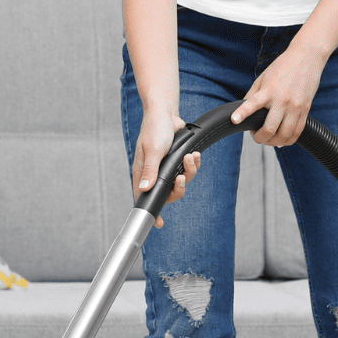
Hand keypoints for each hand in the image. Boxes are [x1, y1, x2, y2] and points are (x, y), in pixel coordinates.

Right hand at [133, 109, 199, 227]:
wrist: (165, 113)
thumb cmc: (154, 129)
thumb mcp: (153, 149)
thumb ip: (150, 170)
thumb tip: (144, 189)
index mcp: (143, 173)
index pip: (145, 197)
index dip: (153, 211)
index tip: (159, 224)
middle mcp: (154, 174)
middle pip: (169, 193)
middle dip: (179, 188)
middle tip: (182, 178)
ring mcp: (167, 168)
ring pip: (182, 181)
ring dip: (189, 172)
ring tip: (190, 157)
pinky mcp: (177, 161)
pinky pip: (188, 170)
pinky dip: (193, 164)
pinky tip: (194, 155)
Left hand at [233, 44, 326, 146]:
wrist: (307, 58)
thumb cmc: (283, 66)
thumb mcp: (263, 78)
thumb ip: (253, 95)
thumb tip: (243, 111)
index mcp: (269, 90)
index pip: (253, 103)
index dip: (242, 113)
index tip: (234, 120)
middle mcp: (282, 100)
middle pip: (270, 128)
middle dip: (260, 138)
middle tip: (256, 136)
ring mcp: (295, 107)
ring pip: (284, 135)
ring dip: (274, 142)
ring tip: (269, 139)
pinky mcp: (306, 110)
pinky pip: (297, 132)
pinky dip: (288, 140)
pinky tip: (282, 140)